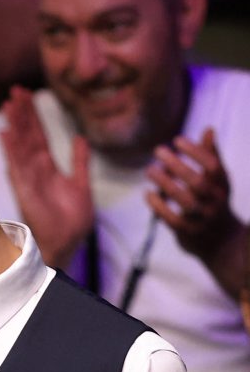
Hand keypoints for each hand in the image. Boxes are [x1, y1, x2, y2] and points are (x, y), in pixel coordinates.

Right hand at [0, 85, 93, 268]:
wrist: (67, 244)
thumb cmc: (72, 222)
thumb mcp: (82, 187)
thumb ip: (80, 163)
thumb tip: (80, 138)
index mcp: (49, 169)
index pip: (39, 136)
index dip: (33, 116)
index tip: (27, 95)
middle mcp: (36, 171)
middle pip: (27, 136)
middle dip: (22, 113)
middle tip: (15, 89)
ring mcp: (29, 179)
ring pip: (21, 146)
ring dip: (16, 125)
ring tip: (10, 103)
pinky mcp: (25, 191)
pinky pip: (17, 166)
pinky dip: (12, 150)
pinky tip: (6, 133)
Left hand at [146, 127, 246, 297]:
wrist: (221, 242)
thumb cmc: (215, 203)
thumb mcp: (218, 181)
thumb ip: (212, 156)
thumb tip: (208, 129)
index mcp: (222, 186)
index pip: (212, 165)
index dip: (196, 151)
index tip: (177, 140)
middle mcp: (215, 202)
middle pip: (197, 181)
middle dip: (177, 164)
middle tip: (158, 150)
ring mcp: (202, 218)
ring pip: (184, 199)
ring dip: (164, 183)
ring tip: (149, 169)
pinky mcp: (188, 232)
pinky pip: (171, 218)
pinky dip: (158, 205)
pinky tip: (147, 193)